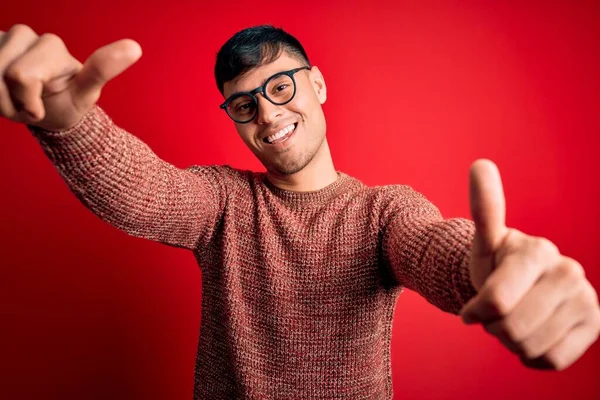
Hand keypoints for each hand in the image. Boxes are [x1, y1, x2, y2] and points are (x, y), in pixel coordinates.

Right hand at [0, 24, 141, 130]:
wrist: (45, 111)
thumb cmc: (67, 101)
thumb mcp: (86, 92)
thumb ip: (102, 70)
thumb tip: (135, 47)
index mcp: (51, 45)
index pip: (22, 77)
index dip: (28, 103)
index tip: (41, 110)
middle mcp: (24, 35)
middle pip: (0, 78)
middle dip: (12, 104)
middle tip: (30, 104)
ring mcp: (2, 41)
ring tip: (17, 98)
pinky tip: (3, 92)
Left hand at [460, 159, 599, 369]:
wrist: (519, 286)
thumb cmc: (496, 264)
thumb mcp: (483, 241)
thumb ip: (483, 207)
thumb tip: (480, 164)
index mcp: (537, 251)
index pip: (496, 302)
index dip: (476, 312)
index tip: (471, 309)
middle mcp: (569, 271)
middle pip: (512, 327)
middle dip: (494, 327)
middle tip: (495, 314)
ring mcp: (586, 298)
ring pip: (530, 346)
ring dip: (511, 342)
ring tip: (513, 321)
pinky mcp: (595, 324)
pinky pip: (552, 360)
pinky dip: (533, 356)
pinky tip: (532, 336)